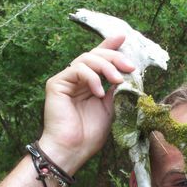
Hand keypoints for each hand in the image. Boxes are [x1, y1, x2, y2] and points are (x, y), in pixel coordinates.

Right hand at [39, 35, 134, 173]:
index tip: (124, 37)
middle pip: (95, 55)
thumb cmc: (90, 133)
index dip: (110, 46)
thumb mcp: (111, 107)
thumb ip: (117, 89)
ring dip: (107, 67)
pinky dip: (91, 77)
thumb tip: (128, 73)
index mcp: (89, 83)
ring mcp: (66, 80)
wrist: (73, 149)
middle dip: (115, 58)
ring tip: (118, 81)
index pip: (100, 59)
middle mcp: (77, 78)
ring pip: (87, 59)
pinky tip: (99, 92)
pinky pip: (76, 69)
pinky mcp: (56, 83)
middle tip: (130, 67)